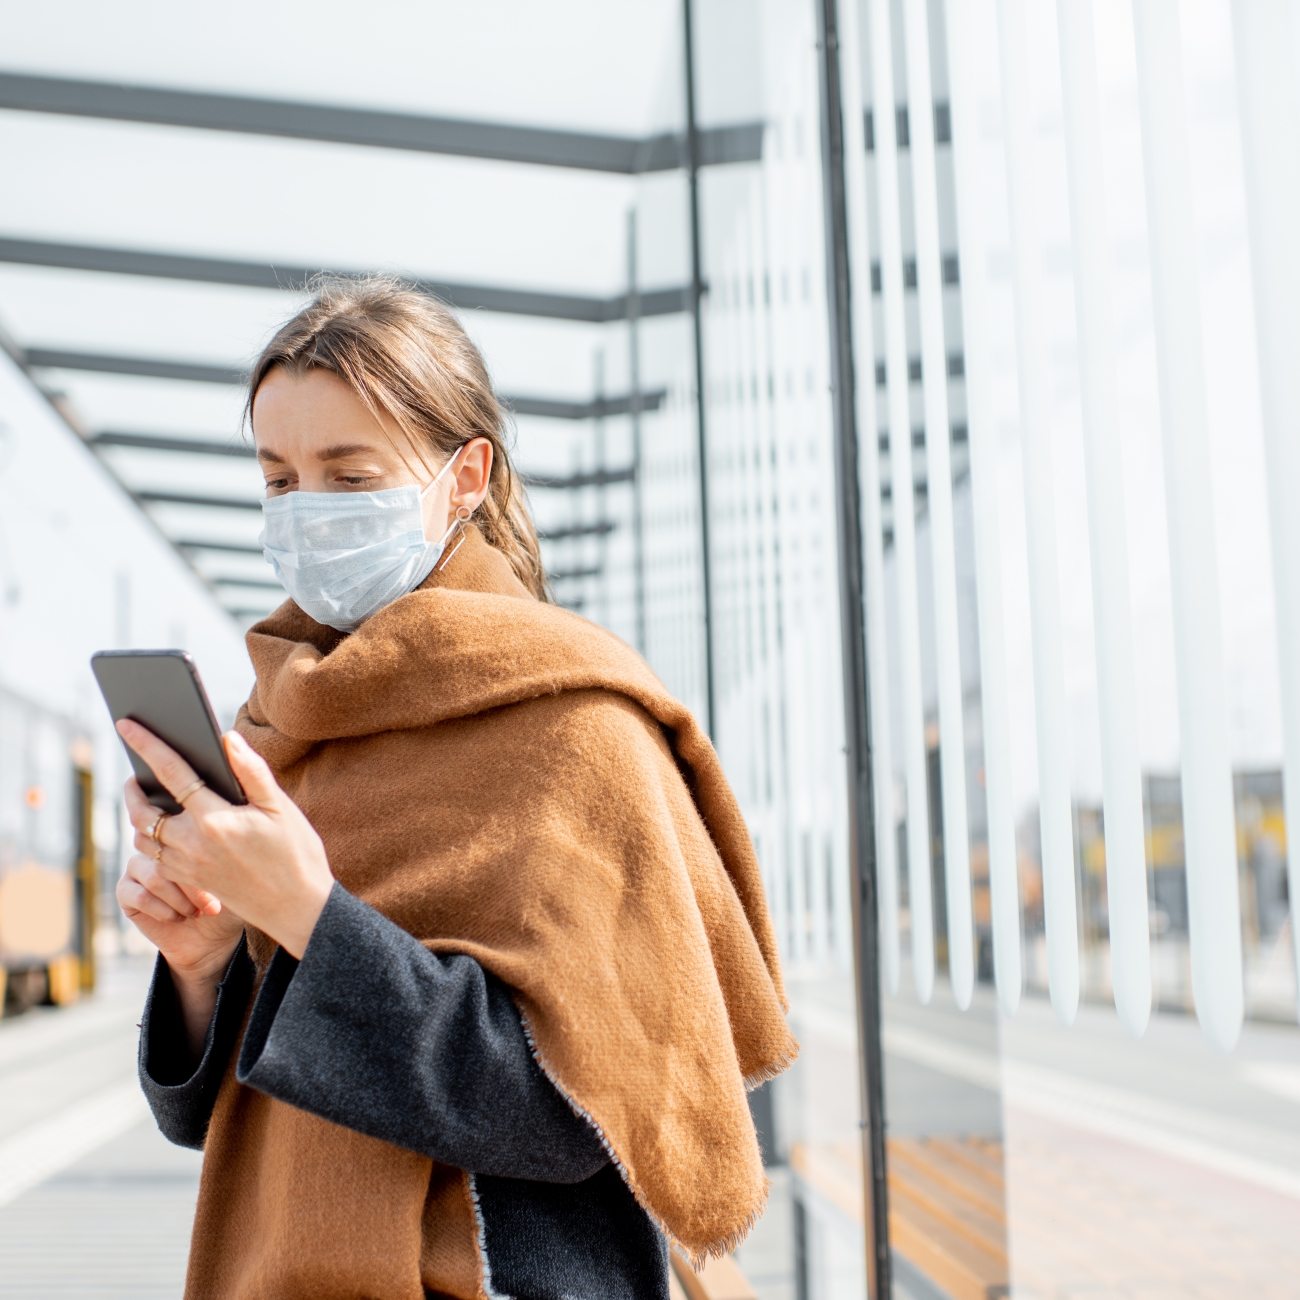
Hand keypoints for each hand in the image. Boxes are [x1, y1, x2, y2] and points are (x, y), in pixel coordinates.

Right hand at [116, 847, 243, 980]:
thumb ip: (224, 860)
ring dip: (178, 900)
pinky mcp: (125, 891)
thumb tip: (226, 845)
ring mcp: (139, 868)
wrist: (210, 939)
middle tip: (211, 908)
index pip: (188, 840)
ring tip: (194, 913)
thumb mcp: (231, 883)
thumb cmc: (226, 905)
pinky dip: (161, 910)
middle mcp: (159, 848)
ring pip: (154, 877)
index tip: (222, 892)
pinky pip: (137, 895)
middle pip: (170, 857)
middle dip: (193, 886)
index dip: (206, 867)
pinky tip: (177, 918)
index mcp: (185, 838)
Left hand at [119, 720, 333, 960]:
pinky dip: (149, 839)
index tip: (127, 725)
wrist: (298, 908)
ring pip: (143, 837)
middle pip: (143, 811)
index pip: (172, 773)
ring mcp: (188, 866)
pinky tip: (163, 829)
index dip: (148, 745)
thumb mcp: (281, 808)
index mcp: (216, 820)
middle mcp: (193, 844)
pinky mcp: (190, 880)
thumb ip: (252, 771)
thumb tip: (226, 739)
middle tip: (134, 773)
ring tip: (144, 798)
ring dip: (136, 815)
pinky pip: (155, 858)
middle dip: (132, 788)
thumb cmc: (296, 853)